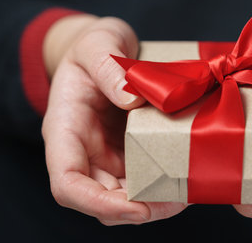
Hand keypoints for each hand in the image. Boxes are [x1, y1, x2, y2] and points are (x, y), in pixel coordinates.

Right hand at [41, 14, 187, 224]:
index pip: (66, 183)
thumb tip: (131, 100)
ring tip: (187, 192)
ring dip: (153, 201)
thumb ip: (108, 68)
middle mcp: (82, 150)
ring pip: (122, 195)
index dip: (97, 203)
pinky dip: (162, 182)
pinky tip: (186, 175)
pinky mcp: (127, 149)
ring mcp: (105, 153)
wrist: (103, 47)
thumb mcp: (97, 43)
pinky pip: (141, 176)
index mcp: (64, 129)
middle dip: (137, 209)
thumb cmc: (93, 45)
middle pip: (99, 198)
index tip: (136, 207)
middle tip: (178, 201)